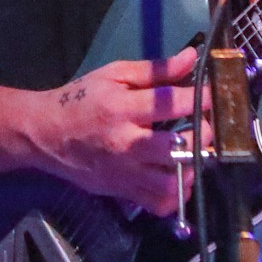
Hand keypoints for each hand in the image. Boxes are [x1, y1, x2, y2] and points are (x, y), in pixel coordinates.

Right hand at [21, 48, 202, 214]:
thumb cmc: (81, 100)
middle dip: (203, 135)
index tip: (216, 94)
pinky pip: (159, 204)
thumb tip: (191, 57)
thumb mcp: (114, 75)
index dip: (201, 97)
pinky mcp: (123, 192)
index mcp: (122, 109)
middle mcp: (126, 144)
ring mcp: (125, 173)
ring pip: (172, 182)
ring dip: (193, 168)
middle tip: (207, 125)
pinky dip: (176, 195)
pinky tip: (179, 177)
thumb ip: (155, 69)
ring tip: (195, 153)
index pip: (172, 104)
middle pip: (177, 147)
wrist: (45, 135)